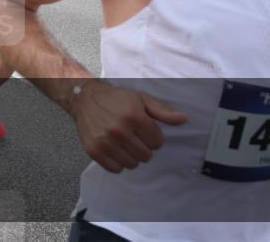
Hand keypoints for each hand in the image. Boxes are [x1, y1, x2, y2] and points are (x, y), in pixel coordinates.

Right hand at [71, 81, 187, 172]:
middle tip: (134, 136)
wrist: (85, 98)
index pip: (157, 142)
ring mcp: (105, 142)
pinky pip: (116, 169)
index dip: (153, 137)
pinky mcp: (94, 151)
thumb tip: (184, 120)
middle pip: (146, 156)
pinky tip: (115, 149)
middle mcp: (119, 130)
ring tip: (124, 143)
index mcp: (133, 116)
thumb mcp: (141, 99)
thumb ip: (163, 111)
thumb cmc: (117, 99)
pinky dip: (118, 162)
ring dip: (131, 156)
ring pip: (132, 165)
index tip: (145, 130)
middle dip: (143, 147)